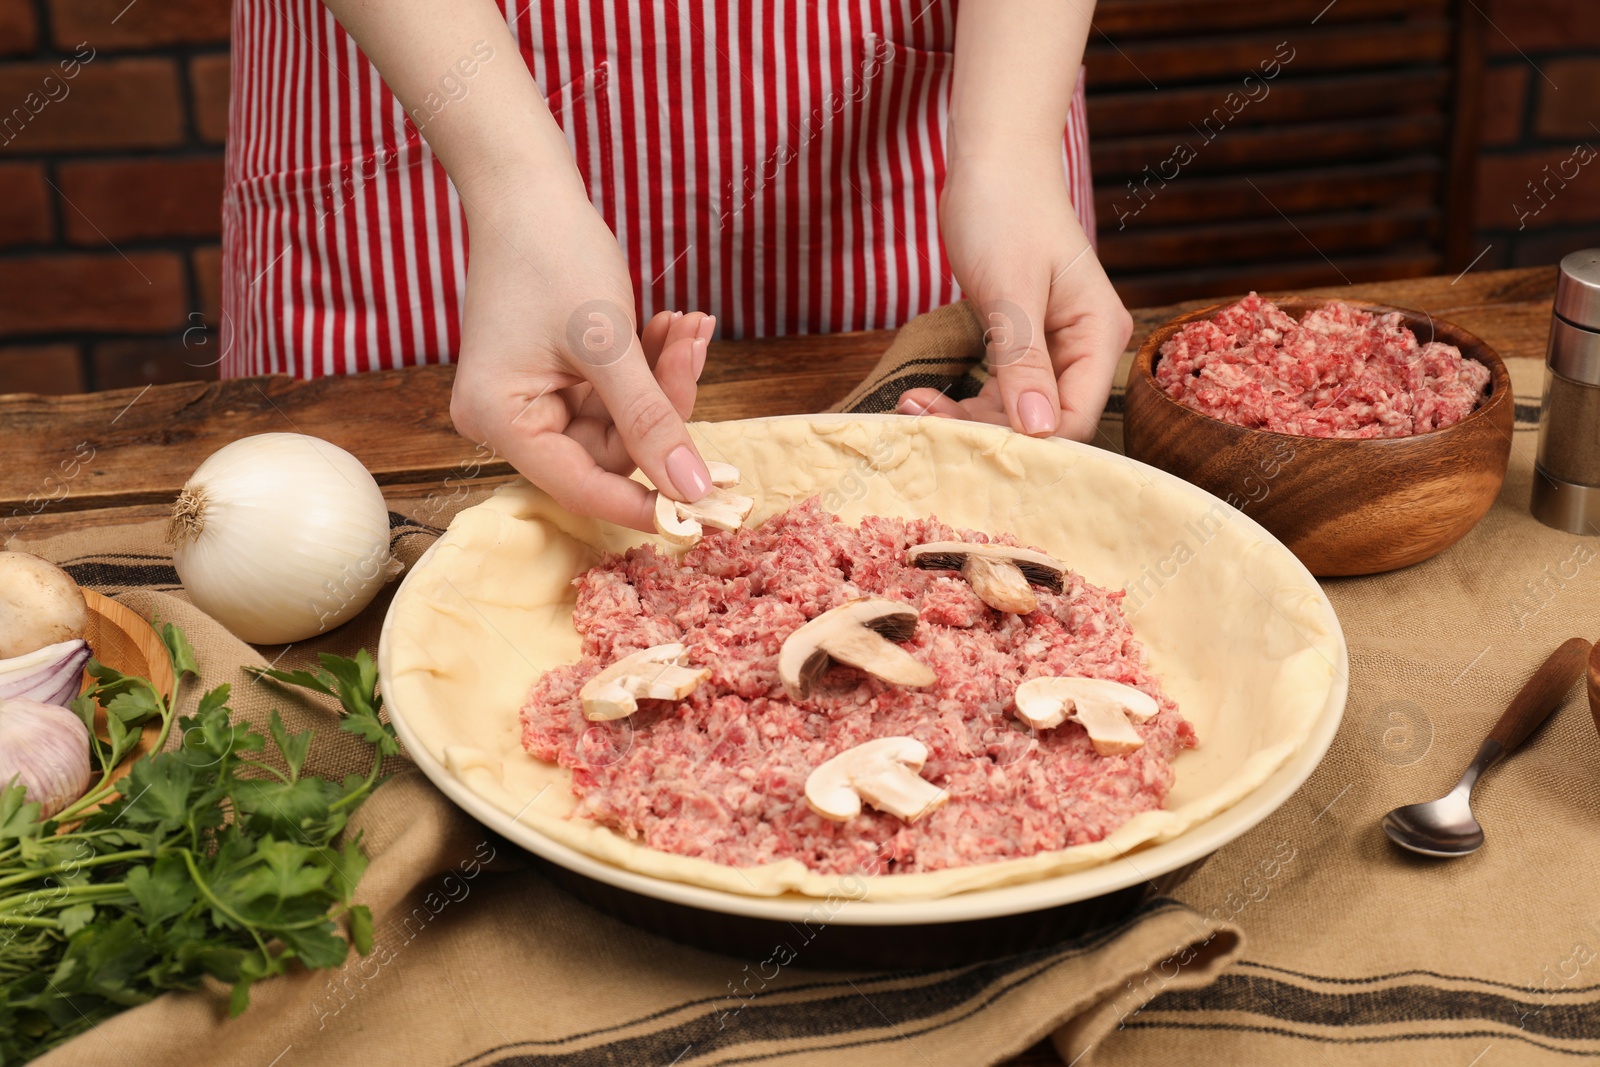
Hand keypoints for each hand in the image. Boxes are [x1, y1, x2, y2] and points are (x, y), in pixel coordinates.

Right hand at [450, 191, 715, 531]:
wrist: (527, 189)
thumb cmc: (553, 254)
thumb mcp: (609, 343)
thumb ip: (651, 420)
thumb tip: (693, 490)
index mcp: (501, 421)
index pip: (581, 486)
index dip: (644, 501)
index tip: (704, 507)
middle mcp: (508, 420)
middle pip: (609, 451)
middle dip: (663, 405)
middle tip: (694, 348)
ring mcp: (532, 399)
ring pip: (621, 421)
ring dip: (662, 378)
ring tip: (689, 326)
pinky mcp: (555, 378)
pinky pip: (613, 394)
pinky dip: (647, 366)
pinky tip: (671, 326)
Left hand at [900, 156, 1132, 442]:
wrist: (991, 162)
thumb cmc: (1005, 211)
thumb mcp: (1010, 290)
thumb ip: (1024, 362)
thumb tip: (1038, 431)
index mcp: (1099, 335)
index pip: (1076, 417)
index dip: (1029, 444)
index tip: (969, 448)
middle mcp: (1085, 348)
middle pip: (1044, 421)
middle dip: (987, 430)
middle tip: (925, 423)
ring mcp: (1055, 348)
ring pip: (1016, 411)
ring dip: (966, 418)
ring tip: (912, 408)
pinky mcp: (1023, 345)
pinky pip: (999, 391)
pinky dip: (964, 400)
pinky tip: (924, 399)